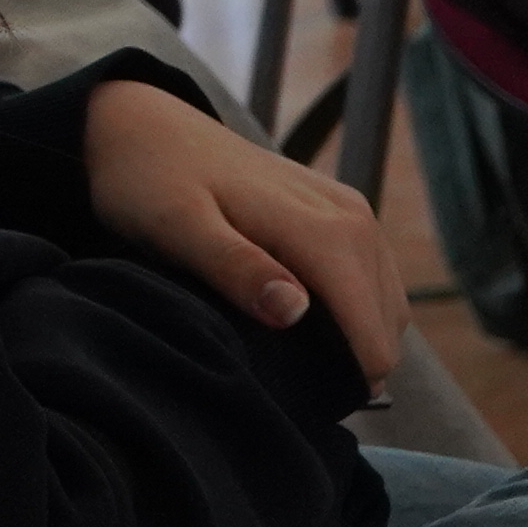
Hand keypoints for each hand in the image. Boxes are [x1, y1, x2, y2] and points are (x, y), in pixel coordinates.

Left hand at [84, 75, 403, 384]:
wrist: (140, 125)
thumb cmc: (150, 181)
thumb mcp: (177, 228)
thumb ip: (235, 267)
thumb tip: (294, 311)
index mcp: (321, 228)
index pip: (372, 327)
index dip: (351, 378)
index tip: (306, 401)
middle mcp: (351, 217)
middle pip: (386, 321)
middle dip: (354, 364)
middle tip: (291, 388)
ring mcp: (351, 210)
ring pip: (386, 303)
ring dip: (356, 339)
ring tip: (296, 363)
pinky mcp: (342, 210)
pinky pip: (372, 278)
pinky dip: (353, 312)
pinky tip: (302, 326)